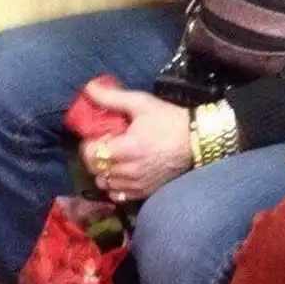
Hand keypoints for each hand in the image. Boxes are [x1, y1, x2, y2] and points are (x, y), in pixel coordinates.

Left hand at [80, 80, 191, 198]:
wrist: (196, 140)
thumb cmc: (168, 120)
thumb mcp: (141, 103)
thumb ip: (111, 97)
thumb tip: (88, 88)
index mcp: (126, 148)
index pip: (91, 154)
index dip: (89, 144)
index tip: (97, 136)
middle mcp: (129, 170)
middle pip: (95, 170)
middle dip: (94, 157)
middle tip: (105, 145)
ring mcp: (137, 184)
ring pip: (104, 184)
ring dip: (103, 172)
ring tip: (114, 159)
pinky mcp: (145, 191)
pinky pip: (119, 195)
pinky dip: (115, 186)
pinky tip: (121, 173)